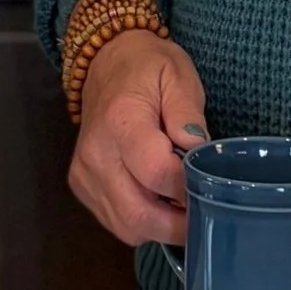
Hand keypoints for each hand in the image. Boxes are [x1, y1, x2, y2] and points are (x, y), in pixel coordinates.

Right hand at [67, 30, 208, 247]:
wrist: (106, 62)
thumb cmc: (148, 66)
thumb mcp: (178, 75)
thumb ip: (188, 113)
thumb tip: (199, 152)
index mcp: (120, 120)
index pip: (156, 173)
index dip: (187, 187)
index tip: (209, 185)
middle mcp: (96, 152)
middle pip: (138, 213)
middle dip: (177, 224)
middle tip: (205, 213)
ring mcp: (84, 172)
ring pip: (126, 226)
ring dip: (161, 227)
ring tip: (184, 207)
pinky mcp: (81, 185)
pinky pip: (115, 222)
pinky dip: (142, 222)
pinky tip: (160, 202)